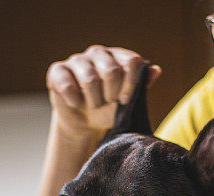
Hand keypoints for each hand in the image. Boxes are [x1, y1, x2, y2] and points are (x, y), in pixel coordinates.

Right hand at [46, 45, 161, 138]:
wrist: (85, 123)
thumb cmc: (110, 109)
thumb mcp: (129, 102)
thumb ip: (142, 86)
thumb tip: (155, 70)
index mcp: (119, 57)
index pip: (131, 61)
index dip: (131, 84)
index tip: (125, 101)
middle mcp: (99, 53)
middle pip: (111, 70)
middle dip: (111, 95)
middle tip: (107, 103)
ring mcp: (77, 59)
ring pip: (89, 79)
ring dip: (94, 100)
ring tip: (93, 105)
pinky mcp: (58, 70)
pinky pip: (67, 84)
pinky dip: (74, 100)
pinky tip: (76, 104)